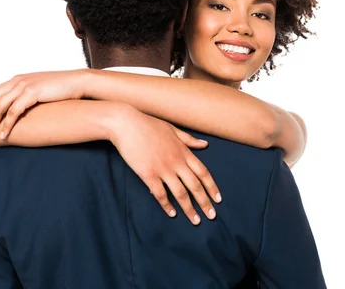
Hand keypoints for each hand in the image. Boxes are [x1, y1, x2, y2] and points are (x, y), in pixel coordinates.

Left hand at [0, 70, 87, 140]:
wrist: (78, 82)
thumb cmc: (63, 89)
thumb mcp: (41, 90)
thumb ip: (28, 96)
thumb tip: (21, 108)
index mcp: (18, 79)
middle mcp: (17, 81)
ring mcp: (24, 85)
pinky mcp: (32, 93)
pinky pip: (13, 111)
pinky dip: (6, 124)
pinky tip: (3, 135)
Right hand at [110, 109, 221, 224]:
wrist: (126, 124)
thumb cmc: (148, 125)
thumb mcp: (172, 129)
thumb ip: (189, 140)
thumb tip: (205, 145)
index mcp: (183, 151)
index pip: (203, 172)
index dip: (212, 187)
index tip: (218, 199)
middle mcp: (176, 162)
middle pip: (195, 186)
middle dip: (205, 202)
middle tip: (212, 216)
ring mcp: (162, 169)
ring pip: (180, 193)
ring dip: (189, 208)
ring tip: (195, 220)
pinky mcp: (148, 174)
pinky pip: (160, 194)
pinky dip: (167, 205)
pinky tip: (172, 213)